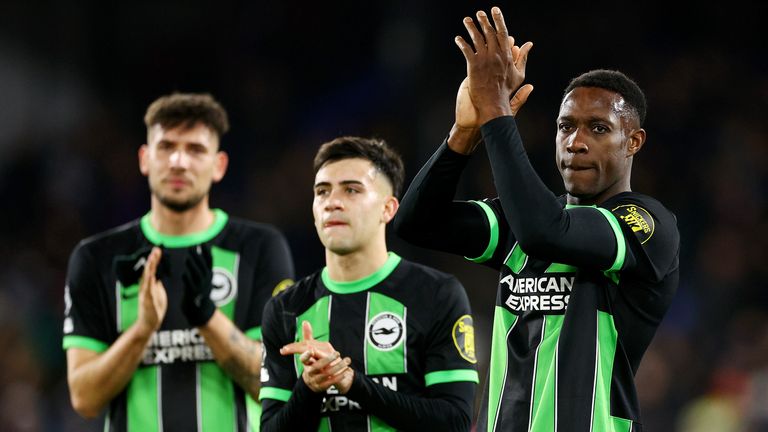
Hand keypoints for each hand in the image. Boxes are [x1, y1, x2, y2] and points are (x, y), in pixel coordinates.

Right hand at [136, 247, 166, 335]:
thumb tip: (158, 278)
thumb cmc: (154, 310)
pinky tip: (151, 276)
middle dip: (152, 260)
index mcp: (150, 286)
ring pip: (147, 278)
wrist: (148, 325)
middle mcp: (146, 288)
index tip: (157, 251)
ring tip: (152, 259)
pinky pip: (148, 290)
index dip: (154, 260)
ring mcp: (145, 294)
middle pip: (149, 271)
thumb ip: (157, 286)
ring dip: (150, 268)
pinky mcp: (147, 301)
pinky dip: (149, 282)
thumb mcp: (158, 295)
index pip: (152, 270)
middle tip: (155, 250)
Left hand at [181, 244, 215, 326]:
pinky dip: (188, 279)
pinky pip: (190, 285)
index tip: (202, 242)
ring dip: (193, 266)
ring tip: (187, 258)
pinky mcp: (193, 294)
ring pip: (197, 274)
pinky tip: (183, 274)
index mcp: (209, 274)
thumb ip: (202, 267)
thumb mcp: (204, 278)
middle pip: (202, 266)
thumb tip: (199, 252)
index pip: (210, 260)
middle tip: (191, 247)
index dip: (206, 251)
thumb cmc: (199, 291)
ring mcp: (200, 287)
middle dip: (197, 256)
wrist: (199, 310)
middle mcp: (206, 280)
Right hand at [281, 321, 353, 392]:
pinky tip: (346, 371)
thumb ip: (308, 336)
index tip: (311, 350)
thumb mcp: (310, 349)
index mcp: (306, 362)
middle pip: (317, 366)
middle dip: (327, 360)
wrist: (314, 381)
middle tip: (337, 353)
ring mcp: (316, 379)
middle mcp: (309, 371)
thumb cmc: (312, 361)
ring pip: (326, 373)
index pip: (303, 359)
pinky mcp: (323, 386)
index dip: (306, 355)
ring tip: (347, 360)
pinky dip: (339, 376)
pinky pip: (331, 382)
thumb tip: (305, 322)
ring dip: (338, 367)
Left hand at [454, 7, 532, 125]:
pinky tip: (457, 38)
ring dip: (471, 27)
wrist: (494, 103)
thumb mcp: (519, 74)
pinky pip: (466, 50)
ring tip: (467, 20)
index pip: (502, 32)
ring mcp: (484, 59)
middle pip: (489, 32)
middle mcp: (495, 54)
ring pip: (477, 38)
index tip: (495, 10)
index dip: (498, 20)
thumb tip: (529, 44)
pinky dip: (462, 43)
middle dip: (484, 20)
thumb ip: (523, 57)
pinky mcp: (473, 65)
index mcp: (506, 55)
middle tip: (480, 13)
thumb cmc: (506, 91)